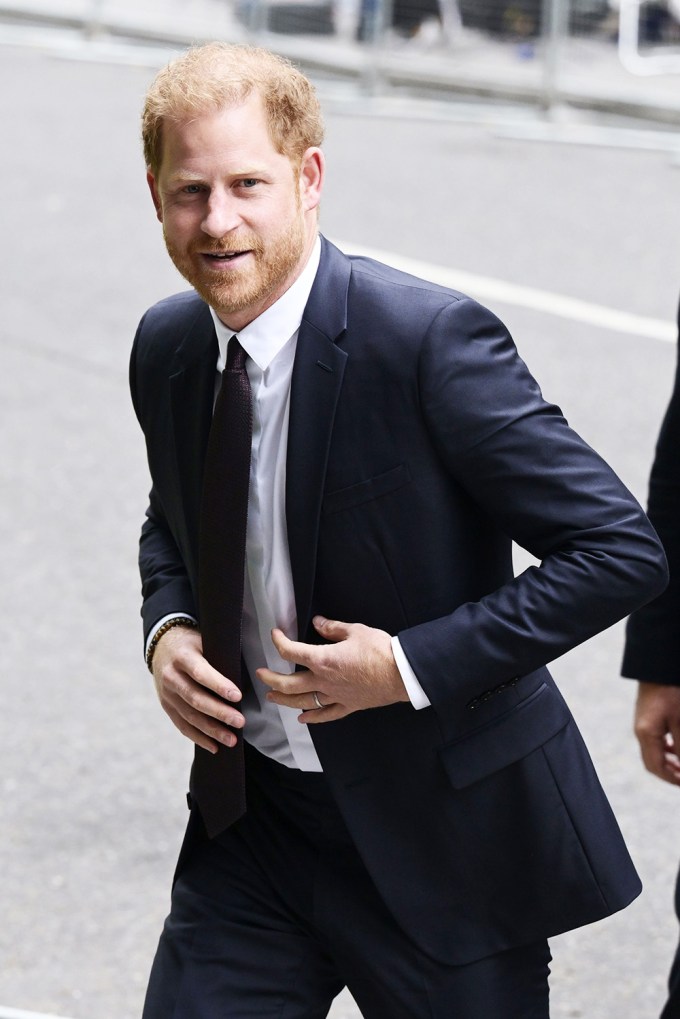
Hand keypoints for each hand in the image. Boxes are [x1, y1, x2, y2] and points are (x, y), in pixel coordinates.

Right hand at [151, 625, 244, 752]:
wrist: (162, 647)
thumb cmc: (192, 644)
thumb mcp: (203, 641)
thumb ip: (218, 656)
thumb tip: (246, 673)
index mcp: (182, 657)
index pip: (200, 673)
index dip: (218, 685)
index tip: (238, 696)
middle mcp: (171, 677)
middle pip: (195, 698)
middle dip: (219, 712)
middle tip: (240, 722)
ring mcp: (166, 694)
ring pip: (189, 716)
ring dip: (211, 730)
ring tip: (231, 740)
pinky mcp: (166, 706)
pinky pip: (182, 725)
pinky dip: (198, 737)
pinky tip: (214, 746)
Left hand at [258, 615, 408, 722]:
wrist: (401, 674)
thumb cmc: (379, 651)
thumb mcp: (355, 631)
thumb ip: (332, 628)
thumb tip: (318, 623)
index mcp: (323, 659)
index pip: (291, 651)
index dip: (279, 641)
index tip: (275, 634)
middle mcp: (324, 681)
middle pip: (289, 683)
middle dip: (271, 678)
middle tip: (260, 674)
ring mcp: (335, 696)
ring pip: (303, 702)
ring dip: (284, 700)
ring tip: (272, 696)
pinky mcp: (348, 705)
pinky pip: (326, 714)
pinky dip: (313, 717)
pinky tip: (303, 718)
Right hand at [634, 682, 679, 785]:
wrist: (657, 667)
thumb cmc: (671, 692)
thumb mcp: (679, 721)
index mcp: (646, 734)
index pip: (657, 767)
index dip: (673, 779)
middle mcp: (641, 732)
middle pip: (652, 763)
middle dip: (670, 774)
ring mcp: (642, 724)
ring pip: (653, 752)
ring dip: (669, 762)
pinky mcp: (647, 718)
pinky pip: (655, 741)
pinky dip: (667, 749)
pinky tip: (676, 747)